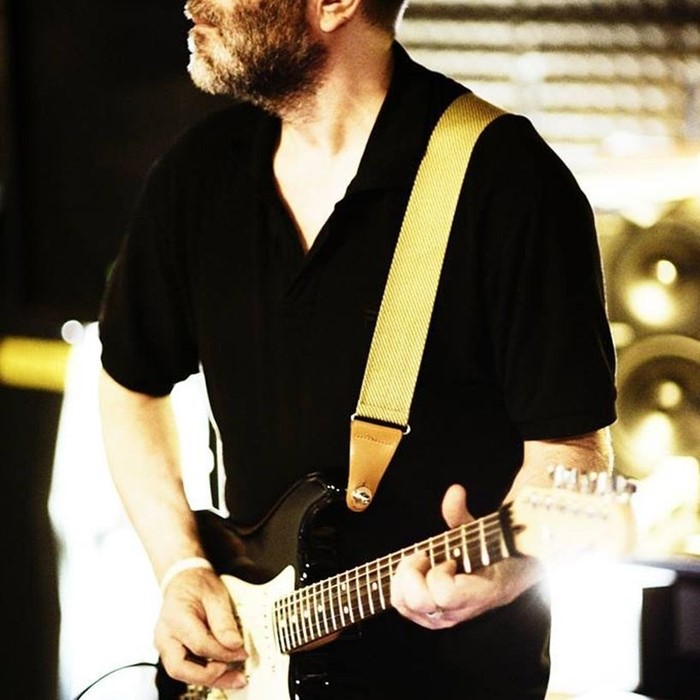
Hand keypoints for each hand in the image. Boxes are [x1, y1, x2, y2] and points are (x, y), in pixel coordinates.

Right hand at [155, 567, 247, 689]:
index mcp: (175, 617)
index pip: (199, 644)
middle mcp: (165, 636)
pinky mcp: (173, 651)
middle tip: (235, 673)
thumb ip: (223, 621)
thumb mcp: (215, 595)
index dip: (223, 652)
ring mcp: (166, 646)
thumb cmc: (197, 584)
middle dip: (209, 676)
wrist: (183, 579)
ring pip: (183, 673)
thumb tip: (234, 645)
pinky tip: (225, 673)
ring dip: (210, 679)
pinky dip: (206, 674)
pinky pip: (187, 668)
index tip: (242, 652)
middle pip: (180, 668)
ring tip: (235, 679)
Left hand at [390, 484, 541, 628]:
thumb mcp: (480, 532)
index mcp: (480, 593)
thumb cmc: (491, 551)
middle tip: (426, 557)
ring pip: (403, 603)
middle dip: (414, 572)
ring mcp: (442, 618)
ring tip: (422, 563)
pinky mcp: (429, 617)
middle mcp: (459, 612)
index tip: (449, 559)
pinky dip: (401, 584)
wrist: (503, 576)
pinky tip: (417, 572)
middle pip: (417, 600)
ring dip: (405, 577)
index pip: (444, 593)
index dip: (439, 571)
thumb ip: (462, 515)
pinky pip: (400, 605)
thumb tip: (455, 492)